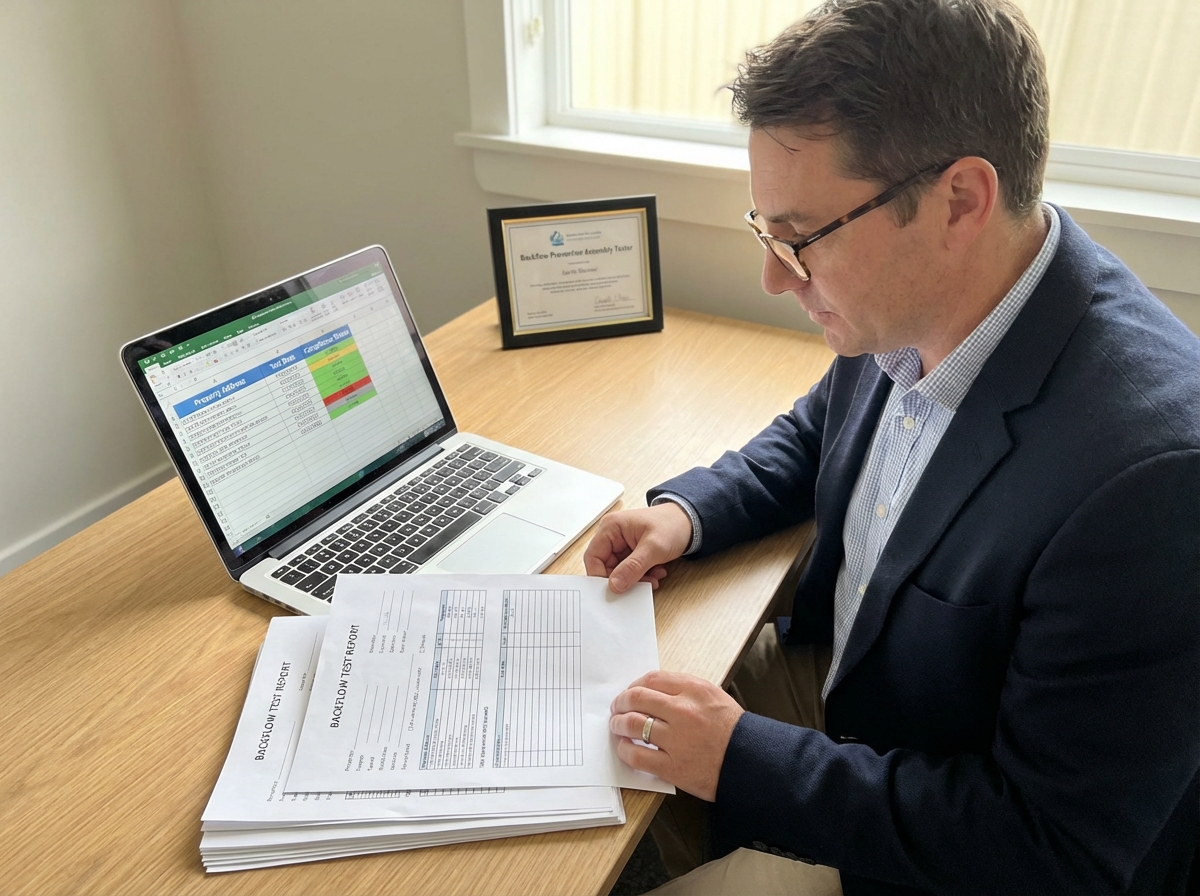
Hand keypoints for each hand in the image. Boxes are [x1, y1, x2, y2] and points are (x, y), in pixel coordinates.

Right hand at [583, 504, 692, 592]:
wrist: (690, 522)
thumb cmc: (672, 524)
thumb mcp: (653, 547)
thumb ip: (633, 567)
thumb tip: (615, 585)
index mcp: (611, 527)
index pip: (593, 557)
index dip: (600, 576)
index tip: (613, 590)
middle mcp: (612, 536)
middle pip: (605, 567)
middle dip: (623, 579)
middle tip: (641, 584)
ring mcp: (622, 545)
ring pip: (618, 572)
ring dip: (636, 579)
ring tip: (653, 576)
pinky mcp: (631, 553)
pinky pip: (629, 571)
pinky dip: (642, 576)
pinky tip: (656, 572)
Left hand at [609, 670, 743, 800]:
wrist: (752, 763)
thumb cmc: (734, 731)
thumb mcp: (714, 697)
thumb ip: (685, 690)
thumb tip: (654, 692)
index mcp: (694, 690)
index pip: (653, 679)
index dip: (634, 685)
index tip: (630, 692)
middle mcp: (683, 710)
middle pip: (637, 698)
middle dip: (621, 703)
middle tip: (617, 708)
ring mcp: (676, 739)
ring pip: (632, 724)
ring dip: (618, 724)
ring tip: (617, 727)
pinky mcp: (672, 766)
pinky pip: (636, 755)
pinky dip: (625, 750)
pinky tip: (625, 748)